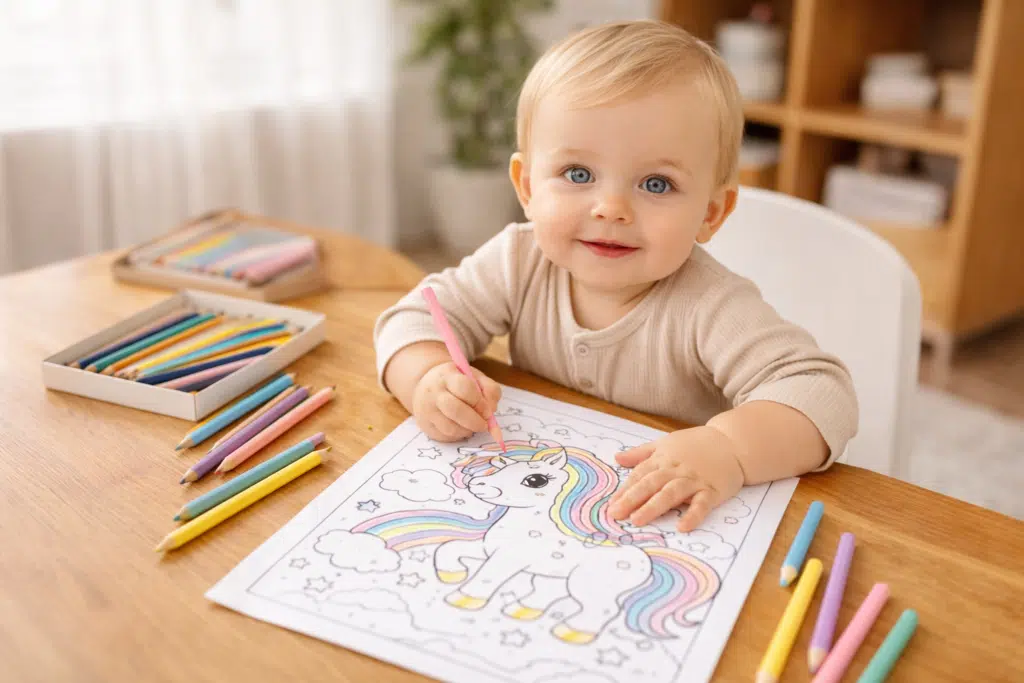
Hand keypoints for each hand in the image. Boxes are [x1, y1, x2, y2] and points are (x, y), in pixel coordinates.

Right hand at [413, 362, 501, 441]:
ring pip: (450, 428)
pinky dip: (459, 436)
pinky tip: (462, 428)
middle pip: (455, 410)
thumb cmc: (456, 381)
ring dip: (467, 430)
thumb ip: (490, 389)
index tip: (489, 412)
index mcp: (447, 376)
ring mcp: (427, 410)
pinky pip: (445, 437)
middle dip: (475, 421)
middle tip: (484, 425)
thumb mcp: (475, 377)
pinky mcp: (425, 425)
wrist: (426, 386)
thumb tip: (492, 410)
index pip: (464, 388)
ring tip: (473, 426)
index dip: (480, 403)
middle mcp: (433, 392)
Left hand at [608, 426, 744, 531]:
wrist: (732, 442)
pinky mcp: (712, 490)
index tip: (611, 504)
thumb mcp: (665, 443)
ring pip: (671, 494)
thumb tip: (617, 459)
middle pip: (651, 484)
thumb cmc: (696, 444)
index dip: (625, 490)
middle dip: (632, 499)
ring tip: (637, 520)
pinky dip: (693, 515)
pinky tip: (682, 526)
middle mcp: (676, 469)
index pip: (640, 475)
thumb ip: (641, 453)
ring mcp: (694, 480)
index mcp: (663, 459)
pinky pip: (702, 504)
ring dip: (653, 507)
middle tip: (615, 514)